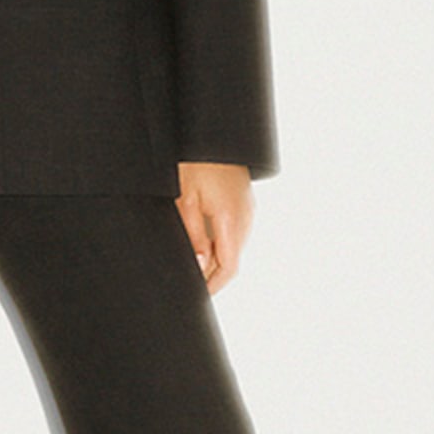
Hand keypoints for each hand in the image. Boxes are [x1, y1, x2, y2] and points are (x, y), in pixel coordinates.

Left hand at [176, 161, 252, 294]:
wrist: (213, 137)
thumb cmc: (196, 163)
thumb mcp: (185, 200)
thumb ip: (192, 235)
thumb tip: (198, 264)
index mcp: (232, 221)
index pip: (229, 268)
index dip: (213, 286)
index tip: (198, 296)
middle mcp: (246, 219)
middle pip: (232, 260)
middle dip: (211, 275)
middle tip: (189, 283)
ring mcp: (248, 212)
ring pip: (234, 248)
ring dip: (215, 259)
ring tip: (191, 263)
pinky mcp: (245, 205)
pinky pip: (235, 233)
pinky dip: (220, 244)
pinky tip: (201, 242)